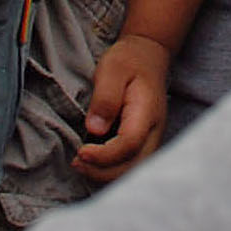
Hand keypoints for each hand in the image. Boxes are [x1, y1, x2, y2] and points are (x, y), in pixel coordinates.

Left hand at [74, 35, 170, 181]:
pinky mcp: (143, 142)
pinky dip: (111, 169)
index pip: (129, 144)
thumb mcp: (112, 70)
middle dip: (102, 171)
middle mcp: (153, 131)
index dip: (104, 155)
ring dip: (106, 173)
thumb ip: (105, 98)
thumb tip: (95, 130)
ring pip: (133, 169)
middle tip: (77, 162)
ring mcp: (151, 138)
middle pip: (134, 165)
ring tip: (80, 163)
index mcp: (146, 112)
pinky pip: (130, 164)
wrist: (147, 57)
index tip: (81, 152)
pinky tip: (91, 160)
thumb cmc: (128, 62)